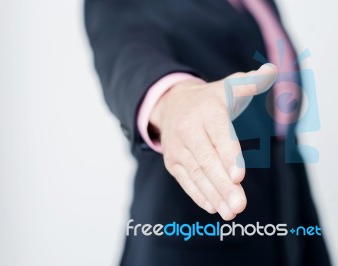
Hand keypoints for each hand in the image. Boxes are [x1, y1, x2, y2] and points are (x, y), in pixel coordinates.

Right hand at [150, 64, 277, 219]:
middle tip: (240, 205)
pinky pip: (185, 180)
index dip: (229, 155)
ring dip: (214, 195)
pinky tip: (214, 208)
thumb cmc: (207, 100)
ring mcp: (177, 148)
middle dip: (223, 184)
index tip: (238, 176)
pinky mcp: (172, 162)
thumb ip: (250, 83)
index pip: (219, 134)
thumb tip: (273, 71)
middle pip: (206, 160)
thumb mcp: (227, 87)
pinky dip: (199, 195)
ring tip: (231, 213)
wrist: (170, 105)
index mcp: (205, 112)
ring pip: (196, 174)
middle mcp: (188, 130)